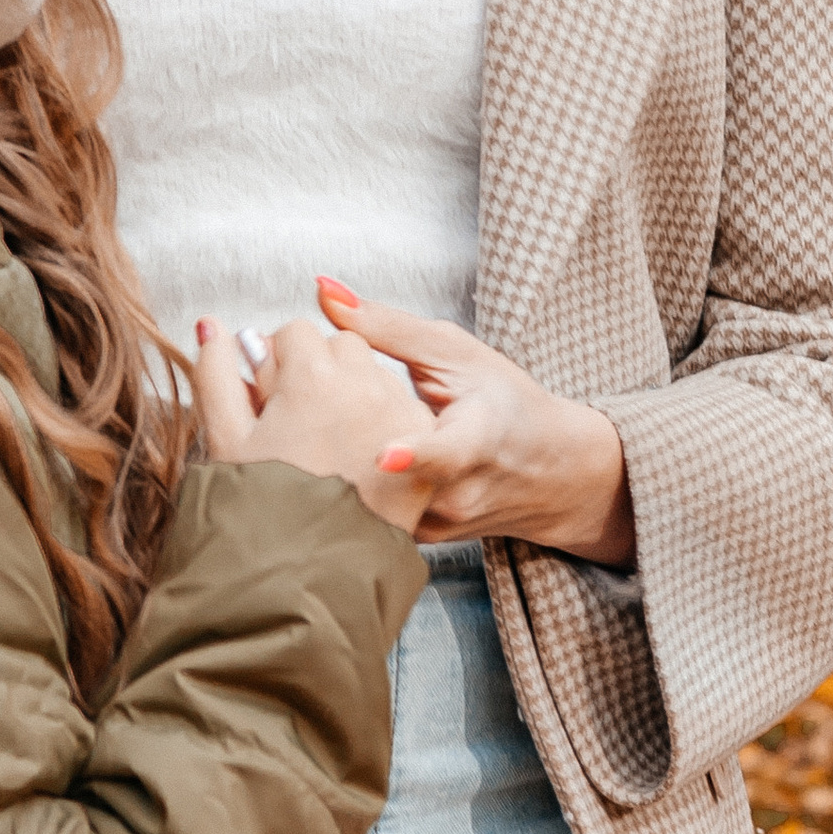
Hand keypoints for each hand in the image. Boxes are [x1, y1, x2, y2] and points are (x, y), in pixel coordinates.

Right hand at [193, 319, 438, 533]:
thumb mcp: (227, 441)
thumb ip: (216, 374)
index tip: (274, 398)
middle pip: (341, 347)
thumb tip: (212, 323)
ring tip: (330, 446)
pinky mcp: (425, 449)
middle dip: (320, 372)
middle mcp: (365, 386)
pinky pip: (403, 413)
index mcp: (312, 376)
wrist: (314, 576)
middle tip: (301, 421)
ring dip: (354, 395)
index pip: (297, 332)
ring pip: (376, 376)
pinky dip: (384, 426)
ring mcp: (400, 416)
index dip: (279, 365)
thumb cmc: (264, 512)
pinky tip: (358, 463)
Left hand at [310, 280, 636, 563]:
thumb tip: (324, 292)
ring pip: (366, 492)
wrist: (550, 474)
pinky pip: (367, 509)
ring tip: (313, 418)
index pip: (448, 453)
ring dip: (329, 456)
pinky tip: (334, 452)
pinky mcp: (415, 540)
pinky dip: (344, 480)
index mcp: (478, 440)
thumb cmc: (504, 403)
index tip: (383, 455)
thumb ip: (386, 327)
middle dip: (330, 429)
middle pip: (383, 468)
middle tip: (282, 389)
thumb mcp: (455, 353)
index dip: (414, 454)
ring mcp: (435, 524)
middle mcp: (458, 494)